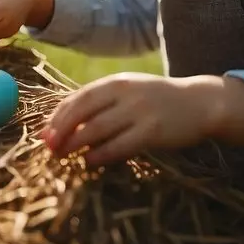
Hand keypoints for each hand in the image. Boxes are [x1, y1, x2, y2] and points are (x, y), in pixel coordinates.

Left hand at [41, 72, 243, 165]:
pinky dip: (101, 154)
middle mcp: (125, 93)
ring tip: (64, 156)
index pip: (77, 98)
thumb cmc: (155, 100)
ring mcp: (139, 111)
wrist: (200, 102)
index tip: (43, 133)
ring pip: (98, 129)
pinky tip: (90, 161)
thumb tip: (64, 123)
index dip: (57, 116)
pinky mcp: (153, 131)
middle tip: (49, 148)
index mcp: (115, 82)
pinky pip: (120, 145)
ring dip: (76, 144)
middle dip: (62, 131)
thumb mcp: (127, 92)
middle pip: (83, 113)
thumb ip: (100, 103)